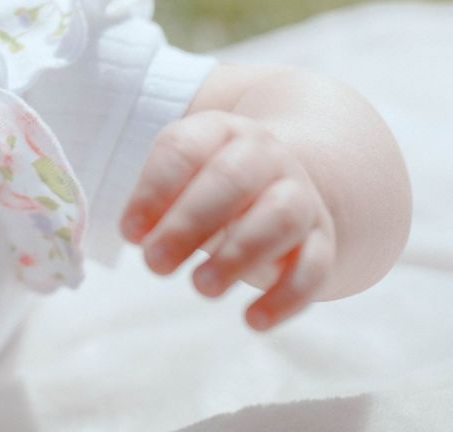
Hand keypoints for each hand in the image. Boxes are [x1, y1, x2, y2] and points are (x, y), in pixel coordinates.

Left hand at [118, 109, 337, 331]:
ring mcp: (300, 196)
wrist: (282, 181)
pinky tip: (253, 321)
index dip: (154, 190)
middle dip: (189, 223)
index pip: (184, 148)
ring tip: (201, 287)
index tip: (130, 232)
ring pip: (280, 219)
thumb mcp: (182, 176)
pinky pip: (315, 267)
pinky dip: (285, 297)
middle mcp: (265, 156)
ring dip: (238, 255)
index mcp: (220, 131)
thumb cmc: (211, 183)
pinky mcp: (322, 240)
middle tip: (154, 263)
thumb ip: (157, 199)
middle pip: (231, 179)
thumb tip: (137, 234)